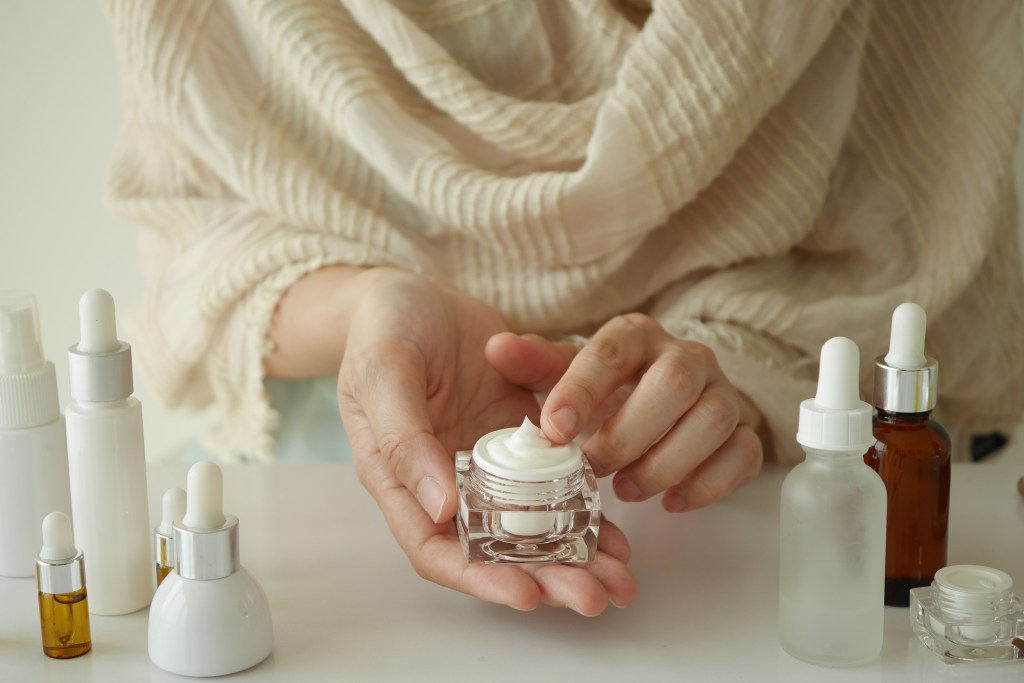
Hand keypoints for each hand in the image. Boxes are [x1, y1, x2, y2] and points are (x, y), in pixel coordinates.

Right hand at [337, 269, 635, 613]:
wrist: (413, 292)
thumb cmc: (382, 329)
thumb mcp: (383, 372)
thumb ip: (405, 439)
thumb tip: (439, 508)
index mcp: (402, 479)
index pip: (436, 549)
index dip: (480, 577)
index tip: (527, 594)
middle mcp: (447, 483)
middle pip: (494, 549)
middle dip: (546, 577)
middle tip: (595, 597)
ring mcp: (487, 464)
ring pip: (533, 525)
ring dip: (575, 554)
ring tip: (620, 578)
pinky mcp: (520, 439)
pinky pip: (556, 480)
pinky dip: (586, 507)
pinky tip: (620, 530)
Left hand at [487, 314, 762, 511]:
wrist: (665, 400)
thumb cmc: (609, 390)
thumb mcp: (566, 373)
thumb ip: (533, 365)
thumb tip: (495, 348)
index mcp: (635, 336)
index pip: (611, 350)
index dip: (582, 388)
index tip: (553, 428)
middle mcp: (685, 356)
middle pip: (673, 382)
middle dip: (629, 433)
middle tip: (593, 468)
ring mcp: (721, 391)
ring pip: (714, 418)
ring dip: (667, 462)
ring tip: (627, 489)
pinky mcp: (744, 429)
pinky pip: (744, 452)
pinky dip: (709, 483)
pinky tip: (673, 501)